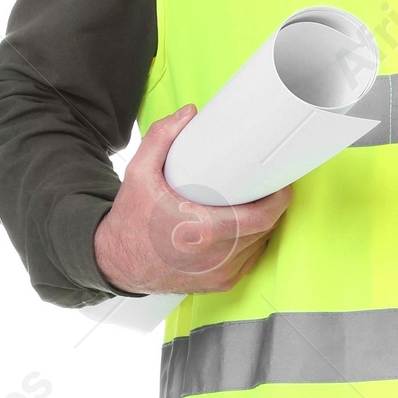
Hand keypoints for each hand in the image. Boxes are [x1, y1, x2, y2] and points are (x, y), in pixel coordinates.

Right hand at [93, 106, 291, 296]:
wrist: (117, 263)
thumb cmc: (130, 221)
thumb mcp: (139, 173)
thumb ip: (161, 138)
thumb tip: (188, 114)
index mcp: (204, 230)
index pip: (263, 216)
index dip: (279, 198)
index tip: (280, 181)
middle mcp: (216, 257)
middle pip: (265, 228)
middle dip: (271, 205)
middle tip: (266, 185)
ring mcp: (220, 274)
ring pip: (260, 245)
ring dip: (262, 225)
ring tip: (254, 203)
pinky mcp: (220, 283)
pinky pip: (249, 260)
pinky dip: (251, 244)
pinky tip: (243, 229)